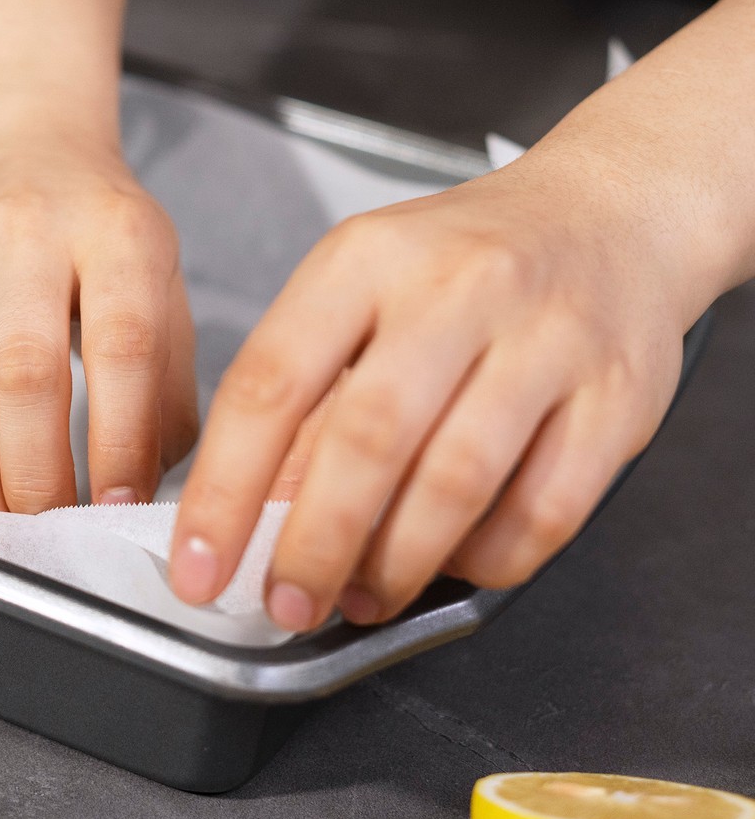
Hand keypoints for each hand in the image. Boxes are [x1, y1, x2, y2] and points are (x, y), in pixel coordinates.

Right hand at [0, 121, 197, 511]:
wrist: (9, 136)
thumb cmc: (94, 223)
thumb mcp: (159, 275)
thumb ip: (166, 381)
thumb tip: (146, 489)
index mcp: (113, 231)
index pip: (120, 344)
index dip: (119, 438)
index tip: (119, 505)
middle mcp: (24, 235)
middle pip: (22, 375)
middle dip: (37, 476)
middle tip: (52, 532)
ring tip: (0, 532)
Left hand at [168, 153, 695, 630]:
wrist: (608, 213)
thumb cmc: (462, 263)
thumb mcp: (361, 290)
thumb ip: (309, 392)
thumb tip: (257, 513)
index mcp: (365, 258)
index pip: (272, 381)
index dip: (225, 488)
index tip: (199, 564)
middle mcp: (457, 288)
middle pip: (367, 438)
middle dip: (314, 544)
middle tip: (285, 605)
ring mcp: (547, 339)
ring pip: (458, 480)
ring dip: (398, 563)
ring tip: (361, 597)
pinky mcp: (620, 395)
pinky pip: (547, 509)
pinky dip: (489, 558)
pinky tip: (452, 566)